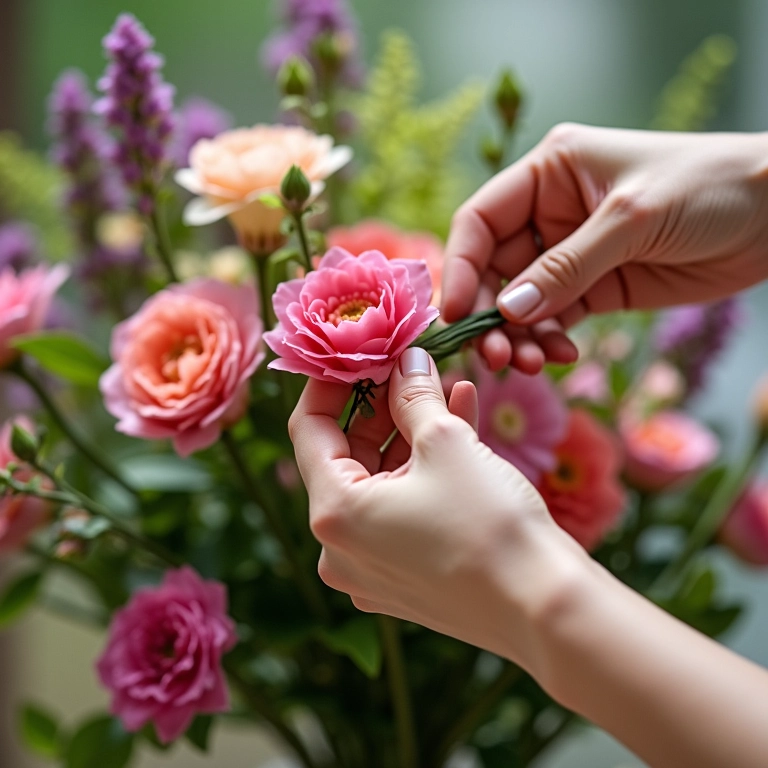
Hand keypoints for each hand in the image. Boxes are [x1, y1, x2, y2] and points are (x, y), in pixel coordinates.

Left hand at [288, 348, 583, 667]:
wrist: (544, 609)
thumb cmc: (489, 524)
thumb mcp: (446, 443)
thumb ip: (414, 395)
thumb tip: (407, 359)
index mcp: (333, 513)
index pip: (310, 429)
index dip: (332, 383)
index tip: (358, 350)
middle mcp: (340, 548)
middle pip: (347, 455)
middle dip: (383, 404)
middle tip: (410, 364)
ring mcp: (372, 567)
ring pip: (381, 480)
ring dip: (411, 431)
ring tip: (446, 385)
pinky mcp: (405, 577)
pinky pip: (403, 508)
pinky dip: (425, 469)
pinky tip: (460, 422)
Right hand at [443, 124, 767, 370]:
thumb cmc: (708, 187)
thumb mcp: (632, 219)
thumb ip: (567, 267)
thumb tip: (509, 312)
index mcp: (547, 174)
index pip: (481, 221)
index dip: (462, 267)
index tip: (457, 315)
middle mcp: (549, 214)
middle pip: (494, 270)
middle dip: (490, 314)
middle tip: (496, 355)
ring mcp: (571, 254)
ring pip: (521, 303)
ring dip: (518, 337)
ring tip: (528, 364)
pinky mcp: (595, 288)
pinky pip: (555, 320)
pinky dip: (549, 342)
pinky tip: (561, 357)